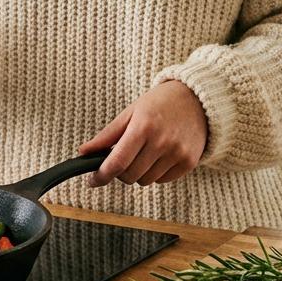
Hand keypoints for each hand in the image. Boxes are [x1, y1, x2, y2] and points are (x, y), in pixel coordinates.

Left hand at [78, 81, 207, 187]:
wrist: (197, 99)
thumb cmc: (160, 103)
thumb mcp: (131, 112)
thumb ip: (107, 135)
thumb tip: (83, 151)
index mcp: (143, 127)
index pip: (117, 162)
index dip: (101, 176)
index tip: (93, 181)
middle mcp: (162, 142)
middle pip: (130, 176)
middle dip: (120, 172)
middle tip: (122, 158)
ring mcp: (177, 154)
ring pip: (146, 181)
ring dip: (138, 173)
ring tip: (144, 153)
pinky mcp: (189, 162)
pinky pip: (162, 181)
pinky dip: (155, 173)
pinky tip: (159, 156)